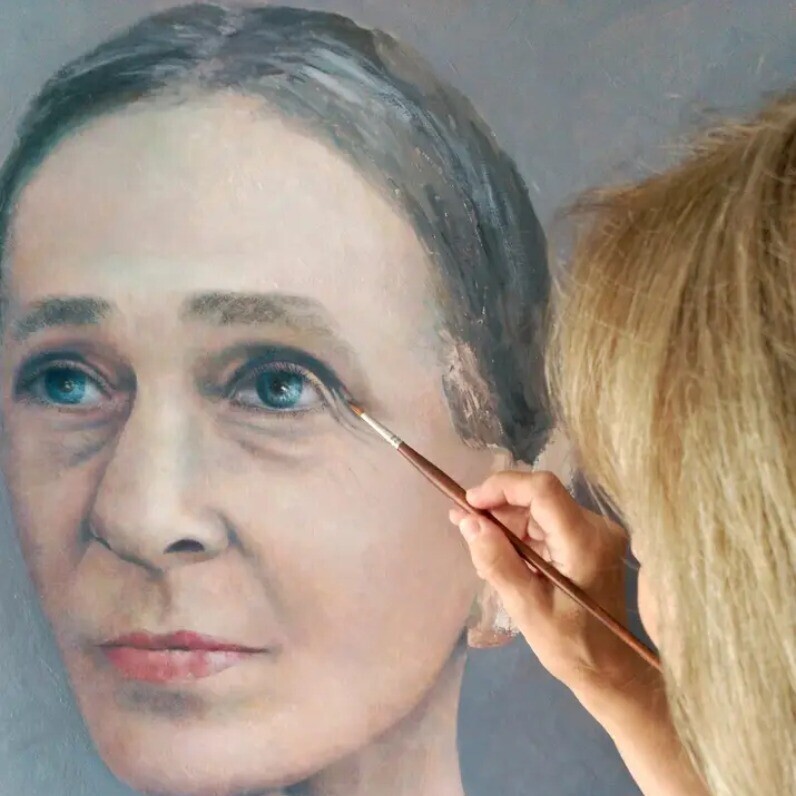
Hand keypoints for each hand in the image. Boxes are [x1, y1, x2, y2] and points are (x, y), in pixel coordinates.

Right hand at [451, 470, 651, 705]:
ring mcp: (595, 533)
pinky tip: (502, 559)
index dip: (502, 487)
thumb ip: (498, 562)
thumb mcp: (527, 609)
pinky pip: (546, 525)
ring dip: (506, 525)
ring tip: (481, 552)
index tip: (470, 504)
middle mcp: (596, 527)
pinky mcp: (588, 541)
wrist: (611, 672)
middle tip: (464, 527)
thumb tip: (469, 522)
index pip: (542, 490)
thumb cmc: (572, 647)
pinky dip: (520, 537)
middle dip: (498, 509)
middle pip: (537, 498)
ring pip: (538, 510)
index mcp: (586, 542)